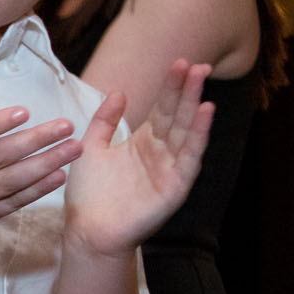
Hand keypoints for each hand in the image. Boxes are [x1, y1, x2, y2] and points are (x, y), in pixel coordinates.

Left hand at [63, 60, 213, 257]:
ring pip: (187, 132)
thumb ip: (104, 121)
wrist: (88, 231)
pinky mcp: (175, 186)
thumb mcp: (91, 148)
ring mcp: (170, 169)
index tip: (178, 62)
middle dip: (187, 90)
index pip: (162, 109)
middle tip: (197, 64)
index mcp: (143, 143)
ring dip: (196, 106)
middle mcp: (161, 153)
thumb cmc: (88, 194)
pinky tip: (205, 113)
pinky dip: (198, 134)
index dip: (170, 87)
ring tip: (201, 81)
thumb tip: (119, 91)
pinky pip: (190, 157)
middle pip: (178, 116)